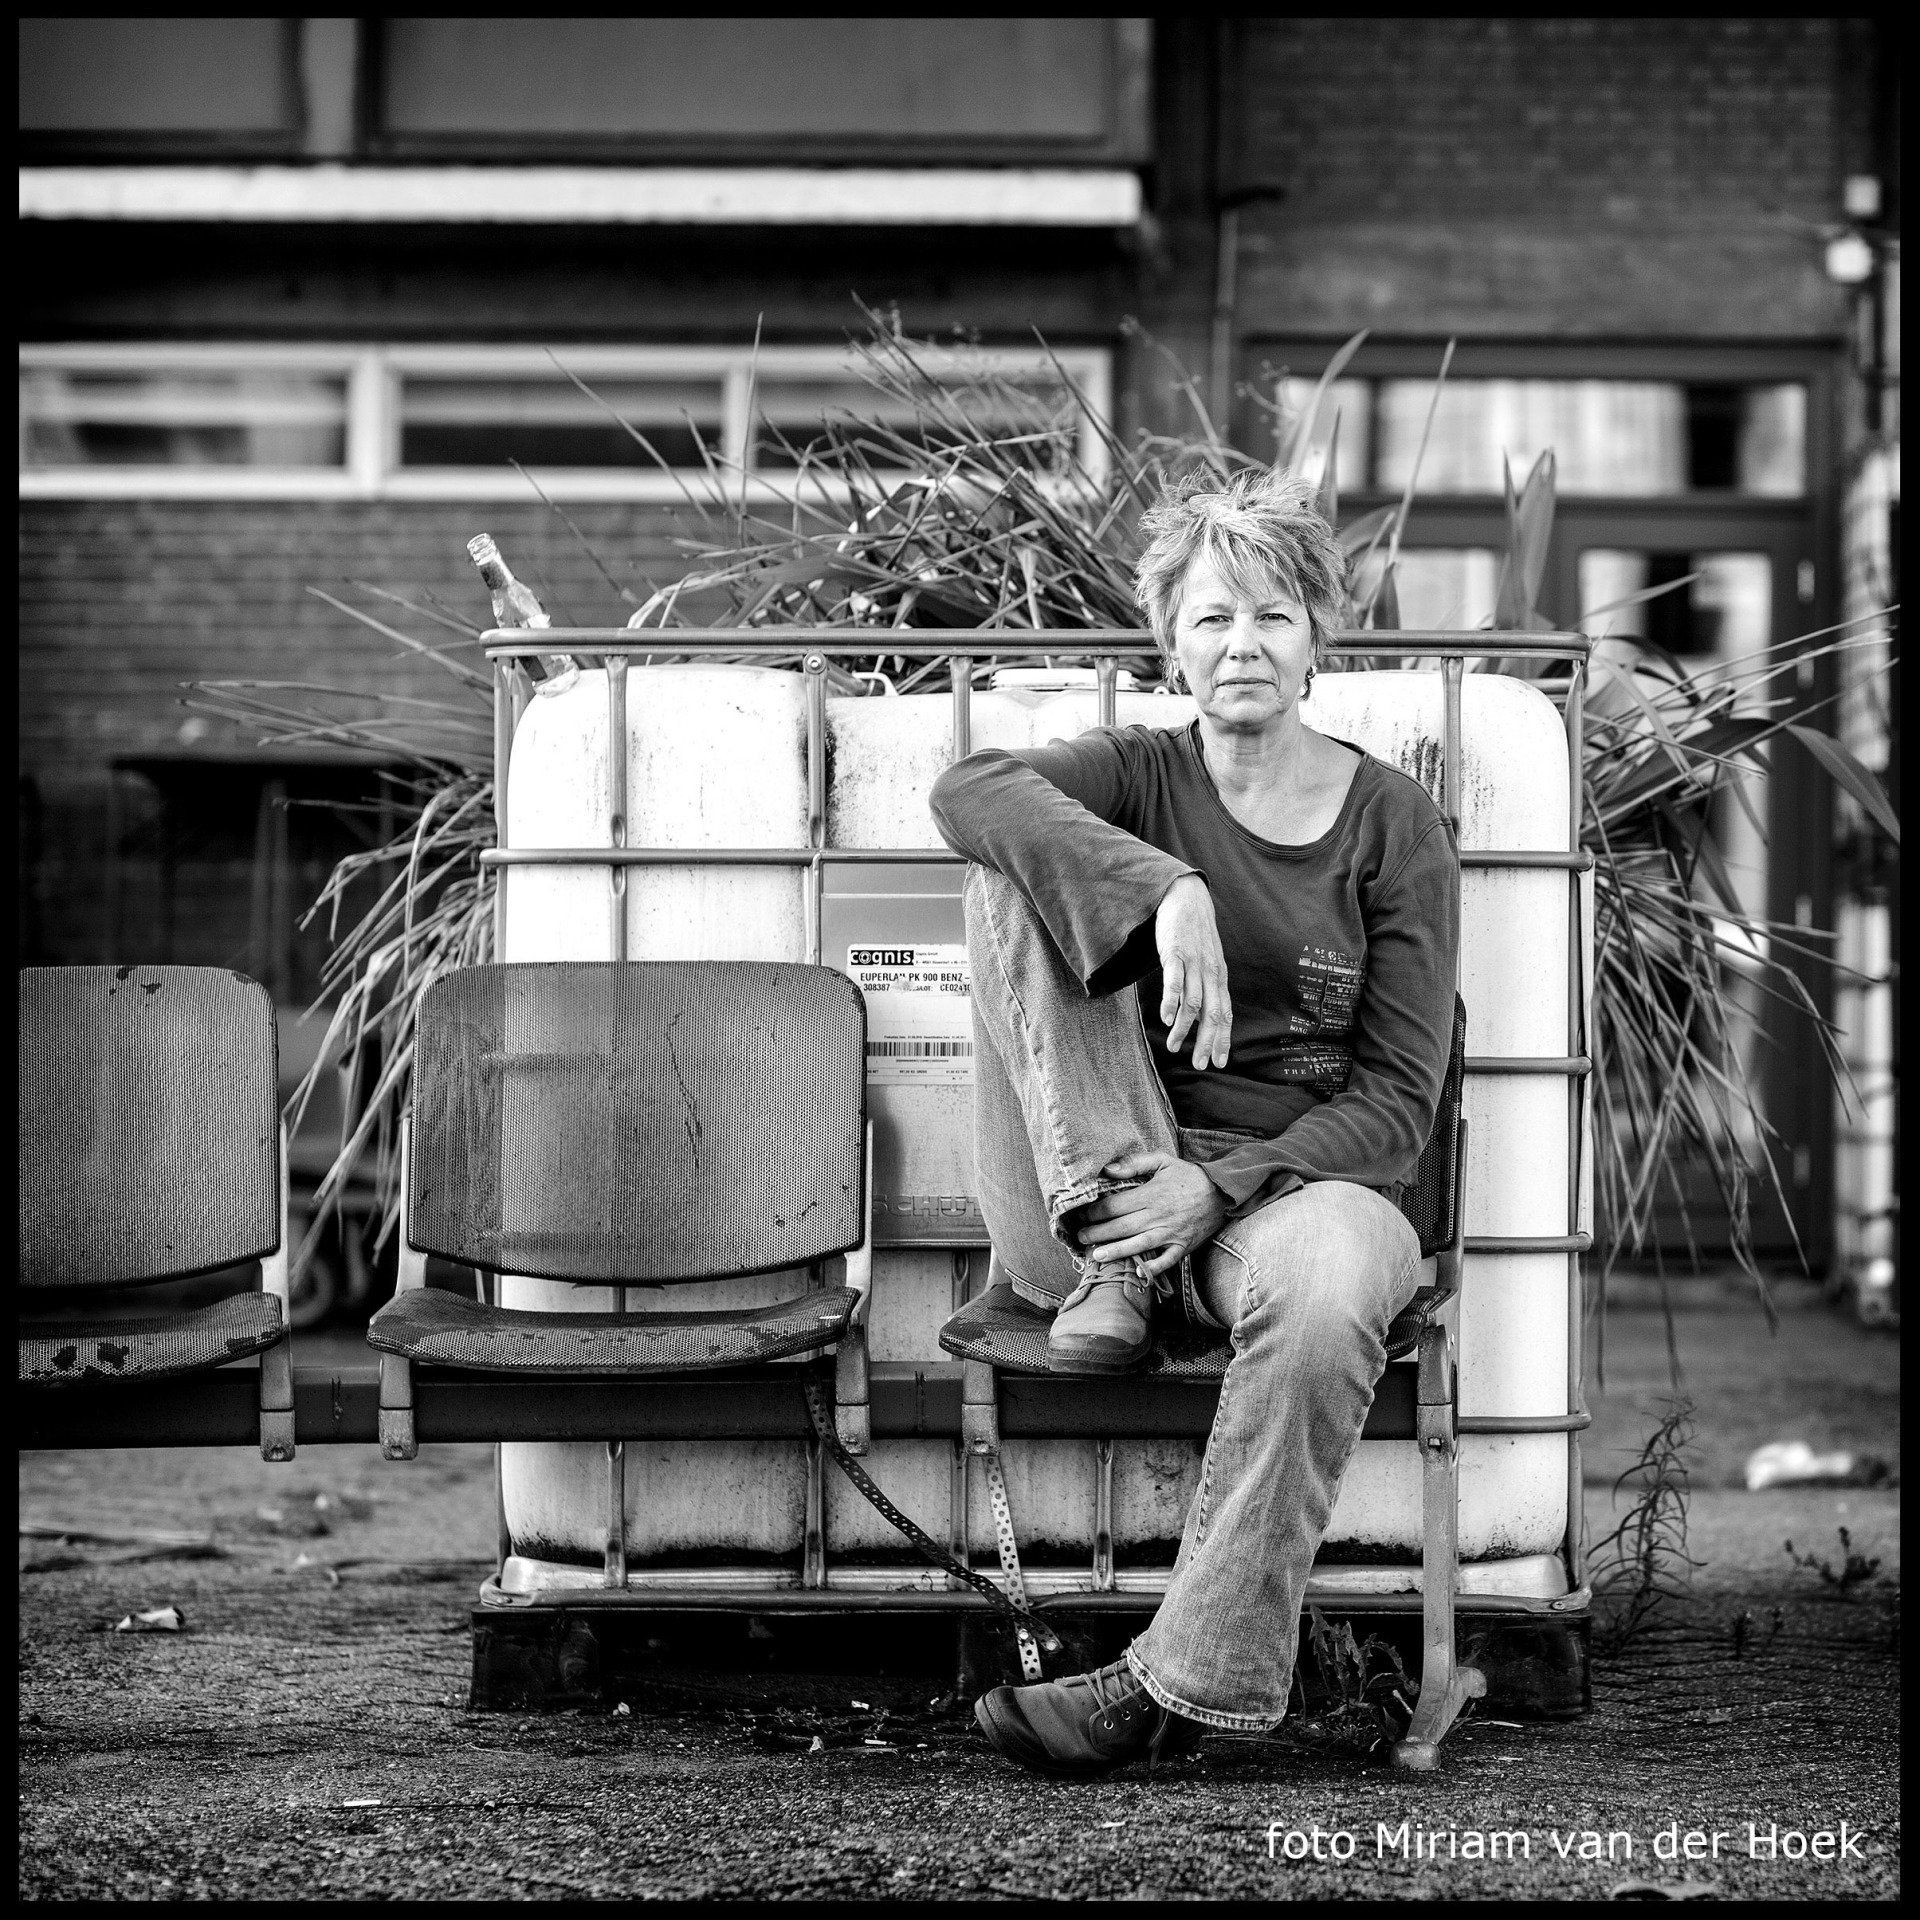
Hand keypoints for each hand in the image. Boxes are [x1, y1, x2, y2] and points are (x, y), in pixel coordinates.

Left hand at [1075, 1151, 1229, 1278]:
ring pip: (1138, 1245)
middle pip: (1121, 1227)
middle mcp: (1158, 1216)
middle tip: (1080, 1238)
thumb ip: (1134, 1163)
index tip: (1082, 1215)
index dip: (1095, 1211)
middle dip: (1097, 1233)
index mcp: (1150, 1195)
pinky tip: (1139, 1274)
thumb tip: (1108, 1170)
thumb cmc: (1188, 1175)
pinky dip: (1154, 1269)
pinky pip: (1167, 1260)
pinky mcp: (1182, 1246)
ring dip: (1116, 1252)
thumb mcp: (1162, 1160)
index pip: (1115, 1206)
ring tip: (1097, 1256)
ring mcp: (1171, 1233)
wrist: (1222, 1191)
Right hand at [1154, 875, 1231, 1069]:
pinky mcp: (1175, 953)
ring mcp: (1193, 963)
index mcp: (1218, 977)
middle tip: (1201, 1065)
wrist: (1186, 897)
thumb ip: (1206, 985)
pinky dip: (1172, 1002)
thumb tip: (1205, 1012)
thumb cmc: (1194, 933)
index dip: (1223, 1039)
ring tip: (1174, 1047)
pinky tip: (1166, 1019)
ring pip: (1194, 1002)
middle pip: (1213, 1013)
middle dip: (1207, 1041)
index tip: (1219, 1062)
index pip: (1225, 1014)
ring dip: (1185, 1028)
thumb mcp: (1206, 960)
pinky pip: (1175, 981)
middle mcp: (1210, 973)